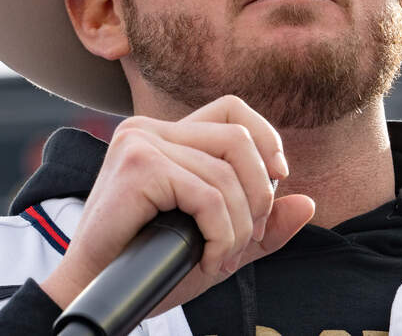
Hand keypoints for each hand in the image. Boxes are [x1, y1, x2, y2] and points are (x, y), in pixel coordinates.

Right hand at [40, 95, 315, 315]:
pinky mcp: (137, 166)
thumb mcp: (218, 243)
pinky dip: (222, 234)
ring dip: (239, 228)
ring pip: (227, 175)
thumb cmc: (149, 267)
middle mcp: (150, 130)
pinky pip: (208, 196)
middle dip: (259, 194)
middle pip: (238, 138)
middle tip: (248, 238)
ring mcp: (140, 143)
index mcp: (165, 136)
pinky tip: (209, 260)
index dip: (266, 139)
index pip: (232, 109)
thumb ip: (262, 226)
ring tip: (223, 259)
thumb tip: (308, 203)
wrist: (94, 292)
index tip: (277, 181)